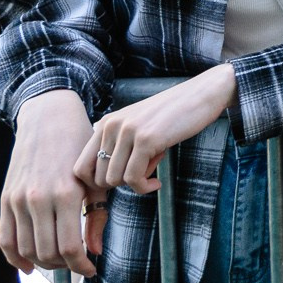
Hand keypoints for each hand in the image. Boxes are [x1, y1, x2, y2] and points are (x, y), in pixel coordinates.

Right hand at [0, 89, 101, 275]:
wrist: (48, 121)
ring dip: (43, 263)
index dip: (82, 266)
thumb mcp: (95, 181)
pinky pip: (5, 239)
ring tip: (58, 261)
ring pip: (27, 249)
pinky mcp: (5, 199)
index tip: (91, 269)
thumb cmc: (79, 149)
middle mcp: (39, 199)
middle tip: (76, 264)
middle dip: (64, 266)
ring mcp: (18, 200)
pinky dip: (15, 258)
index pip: (70, 248)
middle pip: (48, 253)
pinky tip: (29, 266)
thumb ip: (96, 217)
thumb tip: (95, 252)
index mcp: (66, 194)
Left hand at [78, 65, 238, 193]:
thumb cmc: (172, 115)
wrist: (201, 95)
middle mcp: (111, 126)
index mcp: (106, 124)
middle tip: (141, 176)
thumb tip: (108, 181)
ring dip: (135, 185)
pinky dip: (145, 187)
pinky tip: (158, 182)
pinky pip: (133, 179)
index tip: (120, 185)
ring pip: (114, 180)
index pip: (81, 167)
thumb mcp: (138, 127)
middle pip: (98, 178)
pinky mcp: (146, 140)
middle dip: (120, 185)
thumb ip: (119, 146)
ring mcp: (128, 132)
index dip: (96, 185)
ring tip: (153, 174)